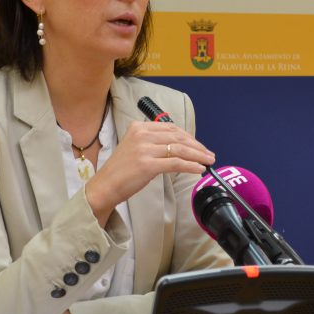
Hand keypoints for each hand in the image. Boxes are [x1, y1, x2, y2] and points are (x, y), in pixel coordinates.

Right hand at [84, 120, 214, 221]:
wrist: (105, 186)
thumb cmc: (121, 171)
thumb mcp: (135, 148)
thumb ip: (153, 142)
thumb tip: (180, 147)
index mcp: (138, 127)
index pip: (171, 128)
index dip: (189, 137)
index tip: (199, 145)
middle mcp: (141, 135)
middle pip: (178, 138)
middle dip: (197, 146)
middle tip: (209, 154)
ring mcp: (144, 149)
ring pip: (180, 150)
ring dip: (198, 156)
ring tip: (208, 161)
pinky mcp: (147, 164)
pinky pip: (176, 163)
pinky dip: (190, 166)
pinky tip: (198, 169)